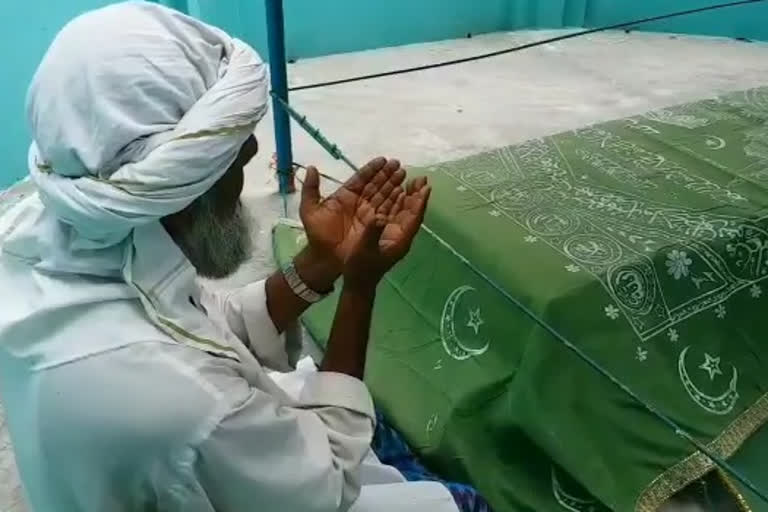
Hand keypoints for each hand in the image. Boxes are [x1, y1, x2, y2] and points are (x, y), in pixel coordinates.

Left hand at [299, 157, 406, 272]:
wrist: (325, 258)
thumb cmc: (317, 234)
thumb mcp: (309, 210)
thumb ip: (310, 189)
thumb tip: (311, 168)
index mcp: (345, 195)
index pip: (361, 178)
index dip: (372, 169)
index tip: (383, 160)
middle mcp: (359, 201)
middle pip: (375, 184)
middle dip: (386, 174)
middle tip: (398, 164)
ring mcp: (367, 213)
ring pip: (383, 195)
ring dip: (393, 184)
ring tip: (403, 174)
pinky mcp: (374, 225)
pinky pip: (386, 210)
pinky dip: (395, 202)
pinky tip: (403, 193)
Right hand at [342, 175, 430, 289]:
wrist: (357, 282)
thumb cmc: (361, 268)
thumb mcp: (364, 250)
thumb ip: (372, 233)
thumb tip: (379, 216)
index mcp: (399, 240)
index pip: (414, 218)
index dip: (420, 202)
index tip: (426, 187)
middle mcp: (400, 236)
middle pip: (412, 212)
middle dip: (417, 195)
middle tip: (421, 178)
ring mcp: (394, 235)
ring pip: (404, 212)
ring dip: (408, 196)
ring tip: (411, 180)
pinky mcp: (386, 234)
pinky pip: (395, 214)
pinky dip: (397, 202)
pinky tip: (396, 192)